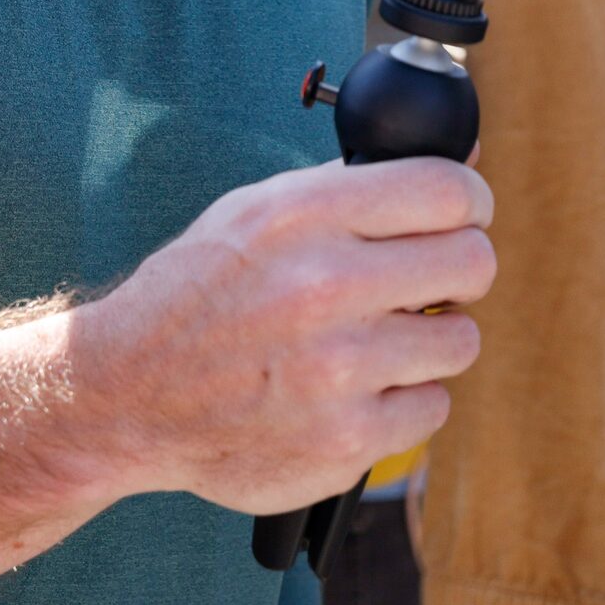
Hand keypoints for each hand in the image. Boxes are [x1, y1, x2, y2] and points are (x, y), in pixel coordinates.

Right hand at [68, 156, 493, 514]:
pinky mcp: (348, 442)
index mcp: (302, 217)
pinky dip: (402, 400)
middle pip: (473, 262)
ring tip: (374, 340)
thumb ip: (355, 188)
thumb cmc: (199, 293)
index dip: (470, 201)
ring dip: (429, 340)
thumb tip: (465, 163)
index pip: (447, 192)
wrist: (130, 393)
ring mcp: (340, 371)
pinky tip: (353, 390)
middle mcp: (324, 287)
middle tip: (428, 280)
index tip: (464, 215)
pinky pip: (432, 407)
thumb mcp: (256, 212)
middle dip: (458, 270)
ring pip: (461, 340)